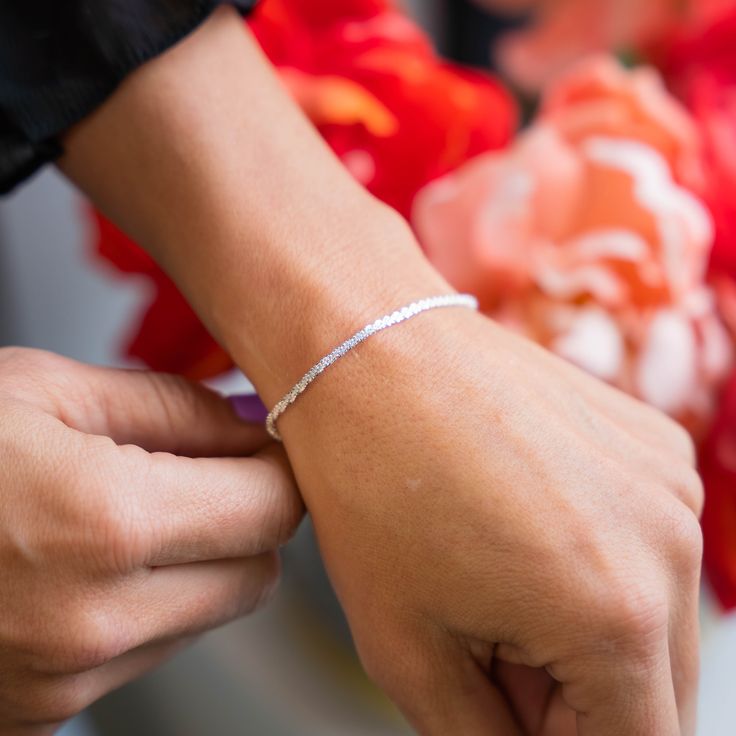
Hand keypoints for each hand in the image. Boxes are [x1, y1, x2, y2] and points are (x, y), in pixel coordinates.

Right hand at [0, 348, 302, 733]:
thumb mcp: (45, 391)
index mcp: (103, 524)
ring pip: (212, 614)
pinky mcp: (41, 711)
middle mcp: (92, 620)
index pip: (269, 510)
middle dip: (251, 516)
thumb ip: (172, 409)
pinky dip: (155, 602)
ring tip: (144, 507)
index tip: (271, 444)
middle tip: (215, 468)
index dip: (281, 470)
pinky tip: (101, 558)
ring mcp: (65, 679)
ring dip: (206, 561)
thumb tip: (251, 422)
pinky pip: (151, 650)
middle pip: (256, 571)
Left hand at [281, 310, 702, 735]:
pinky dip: (599, 565)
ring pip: (652, 619)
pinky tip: (522, 530)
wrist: (373, 350)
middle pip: (653, 691)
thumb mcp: (409, 650)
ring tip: (494, 586)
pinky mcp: (652, 445)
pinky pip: (646, 543)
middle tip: (488, 657)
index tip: (507, 719)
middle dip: (574, 700)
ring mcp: (668, 485)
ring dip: (588, 633)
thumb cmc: (371, 486)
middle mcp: (669, 545)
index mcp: (616, 616)